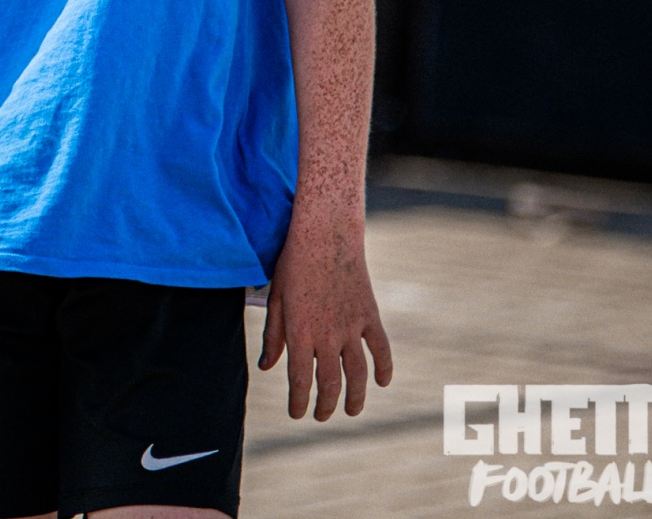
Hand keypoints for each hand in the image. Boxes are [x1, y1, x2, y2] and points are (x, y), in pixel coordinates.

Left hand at [258, 210, 392, 420]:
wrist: (325, 235)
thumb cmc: (293, 264)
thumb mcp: (275, 299)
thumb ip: (273, 336)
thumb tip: (267, 367)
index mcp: (300, 333)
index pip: (299, 380)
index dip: (298, 402)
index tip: (297, 413)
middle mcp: (327, 335)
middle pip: (330, 383)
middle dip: (325, 406)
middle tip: (321, 416)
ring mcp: (352, 327)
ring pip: (358, 374)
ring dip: (355, 398)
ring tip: (350, 411)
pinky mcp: (370, 316)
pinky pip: (381, 350)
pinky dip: (384, 368)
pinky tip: (382, 382)